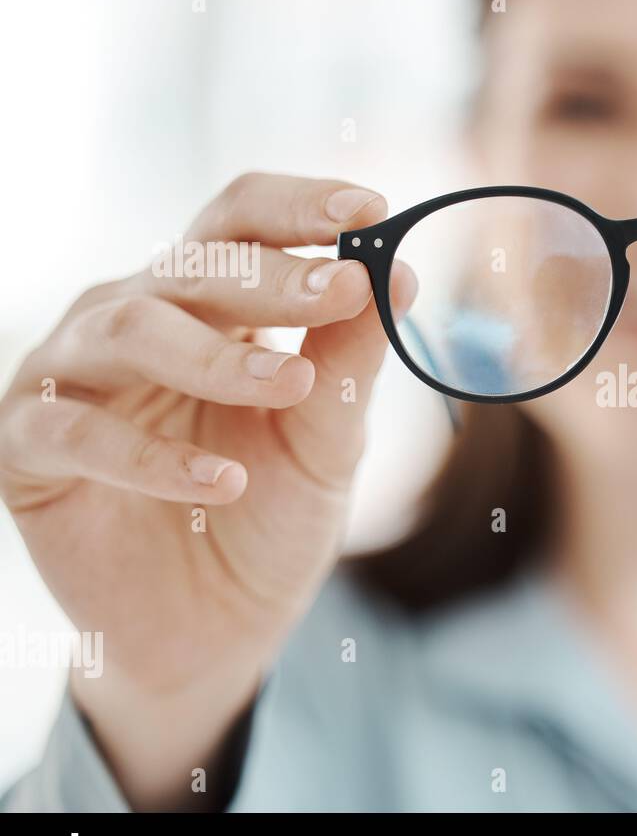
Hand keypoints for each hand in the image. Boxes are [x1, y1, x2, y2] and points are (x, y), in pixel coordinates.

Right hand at [0, 173, 415, 807]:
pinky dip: (154, 458)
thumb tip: (399, 271)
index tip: (371, 205)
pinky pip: (77, 432)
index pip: (240, 223)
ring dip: (217, 354)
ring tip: (292, 383)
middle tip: (346, 287)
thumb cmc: (270, 517)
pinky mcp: (30, 449)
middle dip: (275, 275)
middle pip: (194, 265)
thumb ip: (349, 360)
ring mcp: (73, 377)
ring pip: (131, 328)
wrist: (214, 630)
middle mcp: (132, 318)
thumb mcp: (324, 439)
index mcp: (206, 303)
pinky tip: (225, 484)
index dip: (299, 206)